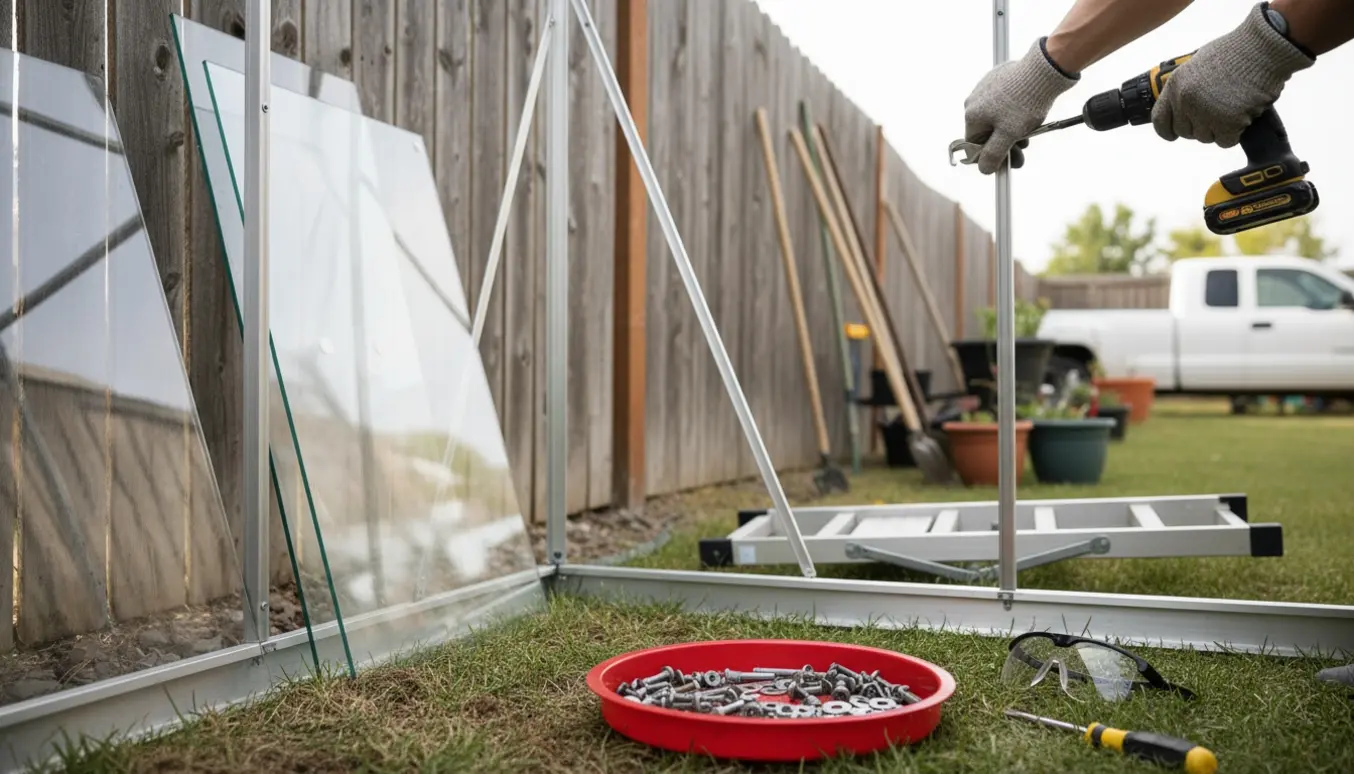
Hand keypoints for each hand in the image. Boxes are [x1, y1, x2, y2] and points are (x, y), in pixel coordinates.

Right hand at [963, 38, 1078, 173]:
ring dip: (1010, 128)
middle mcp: (974, 101)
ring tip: (1029, 128)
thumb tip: (983, 169)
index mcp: (972, 115)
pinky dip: (1012, 110)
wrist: (1043, 69)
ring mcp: (985, 87)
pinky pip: (1001, 101)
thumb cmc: (1025, 102)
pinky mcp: (997, 78)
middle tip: (1023, 147)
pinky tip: (1027, 111)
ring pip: (995, 117)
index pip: (974, 145)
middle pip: (986, 131)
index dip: (991, 156)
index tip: (1008, 160)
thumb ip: (994, 154)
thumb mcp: (1010, 134)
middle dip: (1004, 142)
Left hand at [1151, 3, 1313, 146]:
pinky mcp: (1228, 123)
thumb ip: (1187, 87)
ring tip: (1232, 107)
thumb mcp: (1198, 64)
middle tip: (1217, 112)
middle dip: (1200, 126)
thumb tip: (1183, 106)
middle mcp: (1186, 101)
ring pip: (1206, 137)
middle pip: (1185, 132)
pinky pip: (1226, 141)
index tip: (1174, 134)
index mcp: (1175, 85)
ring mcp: (1206, 113)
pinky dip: (1235, 133)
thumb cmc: (1236, 51)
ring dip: (1219, 128)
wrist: (1263, 47)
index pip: (1160, 120)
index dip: (1168, 130)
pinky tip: (1242, 115)